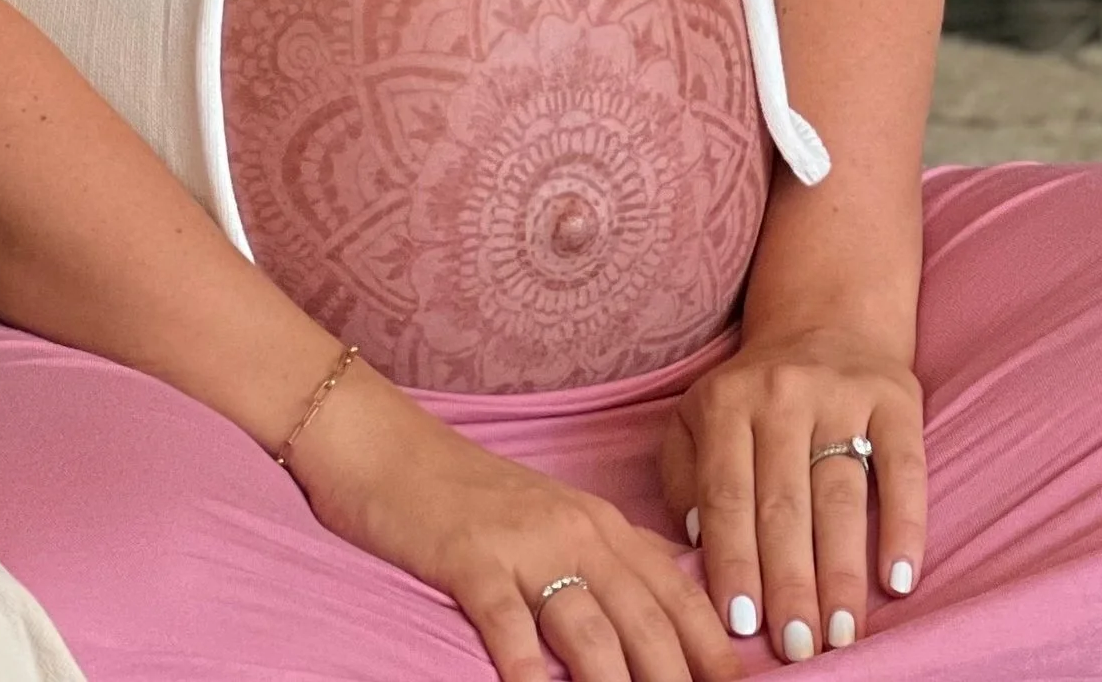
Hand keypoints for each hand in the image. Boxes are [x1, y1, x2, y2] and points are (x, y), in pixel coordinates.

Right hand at [292, 366, 741, 681]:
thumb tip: (659, 624)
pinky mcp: (470, 560)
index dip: (715, 650)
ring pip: (591, 631)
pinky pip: (508, 625)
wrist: (386, 444)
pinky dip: (526, 673)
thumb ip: (606, 562)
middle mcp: (576, 531)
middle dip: (679, 681)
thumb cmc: (469, 495)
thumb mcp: (553, 520)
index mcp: (602, 523)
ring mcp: (523, 544)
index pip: (678, 594)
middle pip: (647, 621)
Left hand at [659, 324, 924, 659]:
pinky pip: (903, 467)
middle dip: (789, 583)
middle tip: (797, 646)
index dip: (734, 562)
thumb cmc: (752, 395)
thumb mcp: (695, 418)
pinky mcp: (896, 398)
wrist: (826, 319)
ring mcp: (842, 394)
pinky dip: (904, 524)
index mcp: (727, 403)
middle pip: (785, 504)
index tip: (741, 626)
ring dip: (841, 570)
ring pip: (840, 494)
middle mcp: (783, 395)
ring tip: (841, 632)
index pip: (727, 496)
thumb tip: (696, 543)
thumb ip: (683, 478)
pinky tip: (899, 578)